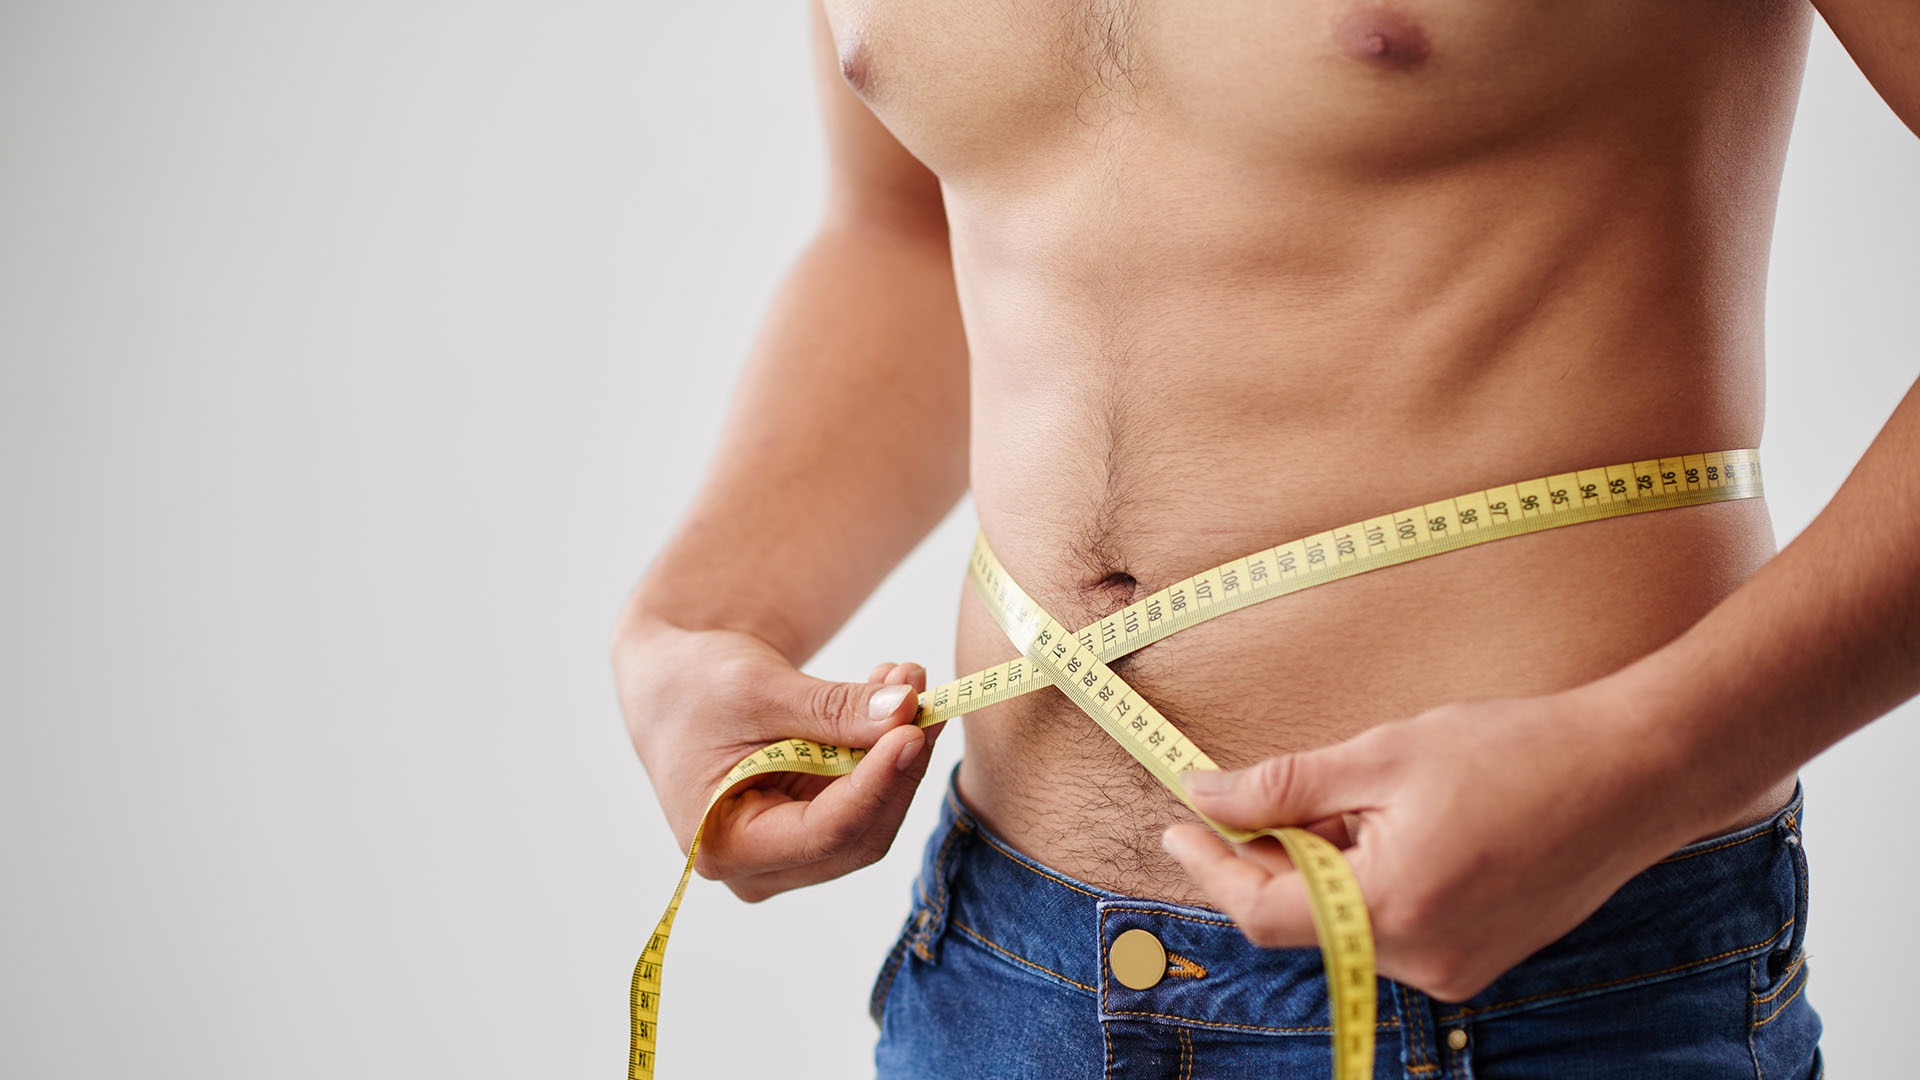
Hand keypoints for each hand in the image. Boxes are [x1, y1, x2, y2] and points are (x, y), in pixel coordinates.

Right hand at [612, 617, 943, 901]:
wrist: (674, 684)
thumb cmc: (694, 687)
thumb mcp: (758, 690)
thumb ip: (832, 708)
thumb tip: (905, 711)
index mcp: (725, 846)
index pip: (825, 832)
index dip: (877, 782)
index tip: (912, 729)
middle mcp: (760, 866)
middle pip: (858, 833)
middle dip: (899, 764)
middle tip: (922, 694)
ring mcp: (790, 853)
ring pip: (873, 817)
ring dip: (901, 752)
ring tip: (907, 679)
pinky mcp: (813, 827)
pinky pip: (867, 798)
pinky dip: (887, 750)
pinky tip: (894, 699)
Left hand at [1162, 686, 1703, 1000]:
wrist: (1635, 773)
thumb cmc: (1518, 751)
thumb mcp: (1384, 754)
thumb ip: (1285, 785)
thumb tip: (1205, 794)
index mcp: (1393, 909)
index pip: (1263, 910)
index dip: (1210, 866)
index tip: (1175, 826)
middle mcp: (1423, 959)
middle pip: (1303, 920)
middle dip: (1266, 859)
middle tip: (1247, 795)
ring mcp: (1456, 968)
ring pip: (1345, 923)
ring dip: (1320, 868)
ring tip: (1348, 799)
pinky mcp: (1478, 958)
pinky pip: (1390, 926)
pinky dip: (1365, 881)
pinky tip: (1386, 826)